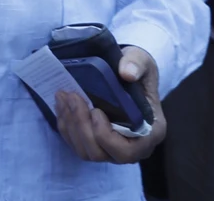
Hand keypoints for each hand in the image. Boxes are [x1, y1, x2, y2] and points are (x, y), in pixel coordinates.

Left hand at [54, 46, 166, 163]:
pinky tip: (61, 105)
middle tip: (72, 97)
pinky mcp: (97, 144)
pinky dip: (66, 127)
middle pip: (100, 153)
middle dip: (81, 126)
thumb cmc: (138, 70)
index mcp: (151, 132)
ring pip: (85, 151)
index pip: (126, 151)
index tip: (95, 110)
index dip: (105, 135)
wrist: (127, 73)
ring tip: (63, 97)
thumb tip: (127, 73)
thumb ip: (137, 63)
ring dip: (70, 126)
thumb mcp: (141, 60)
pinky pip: (77, 145)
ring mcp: (114, 149)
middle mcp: (133, 147)